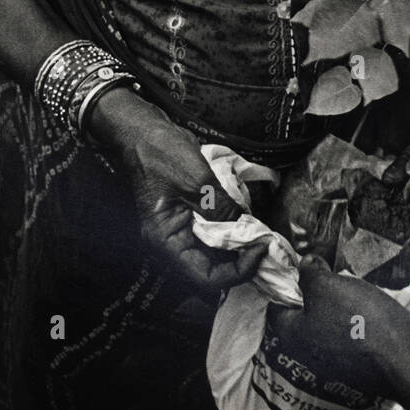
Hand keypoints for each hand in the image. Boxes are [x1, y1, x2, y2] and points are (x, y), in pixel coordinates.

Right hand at [90, 90, 266, 297]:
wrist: (144, 132)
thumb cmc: (162, 155)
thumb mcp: (198, 181)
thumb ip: (222, 209)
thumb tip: (248, 230)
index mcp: (165, 241)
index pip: (205, 277)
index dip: (237, 271)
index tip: (260, 249)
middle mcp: (170, 243)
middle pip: (210, 270)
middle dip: (240, 262)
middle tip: (265, 243)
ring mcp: (178, 231)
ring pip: (212, 255)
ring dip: (236, 248)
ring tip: (260, 234)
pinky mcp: (187, 218)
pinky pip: (210, 236)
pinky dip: (230, 233)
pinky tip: (247, 221)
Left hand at [267, 258, 409, 398]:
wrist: (406, 354)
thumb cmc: (358, 318)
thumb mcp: (326, 286)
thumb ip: (309, 273)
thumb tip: (304, 264)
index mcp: (294, 337)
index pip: (277, 307)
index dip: (285, 283)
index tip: (299, 265)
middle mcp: (310, 355)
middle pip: (304, 317)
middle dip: (315, 293)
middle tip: (329, 272)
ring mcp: (336, 363)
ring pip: (329, 325)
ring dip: (338, 307)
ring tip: (352, 287)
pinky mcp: (361, 364)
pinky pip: (351, 336)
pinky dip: (356, 321)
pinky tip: (369, 307)